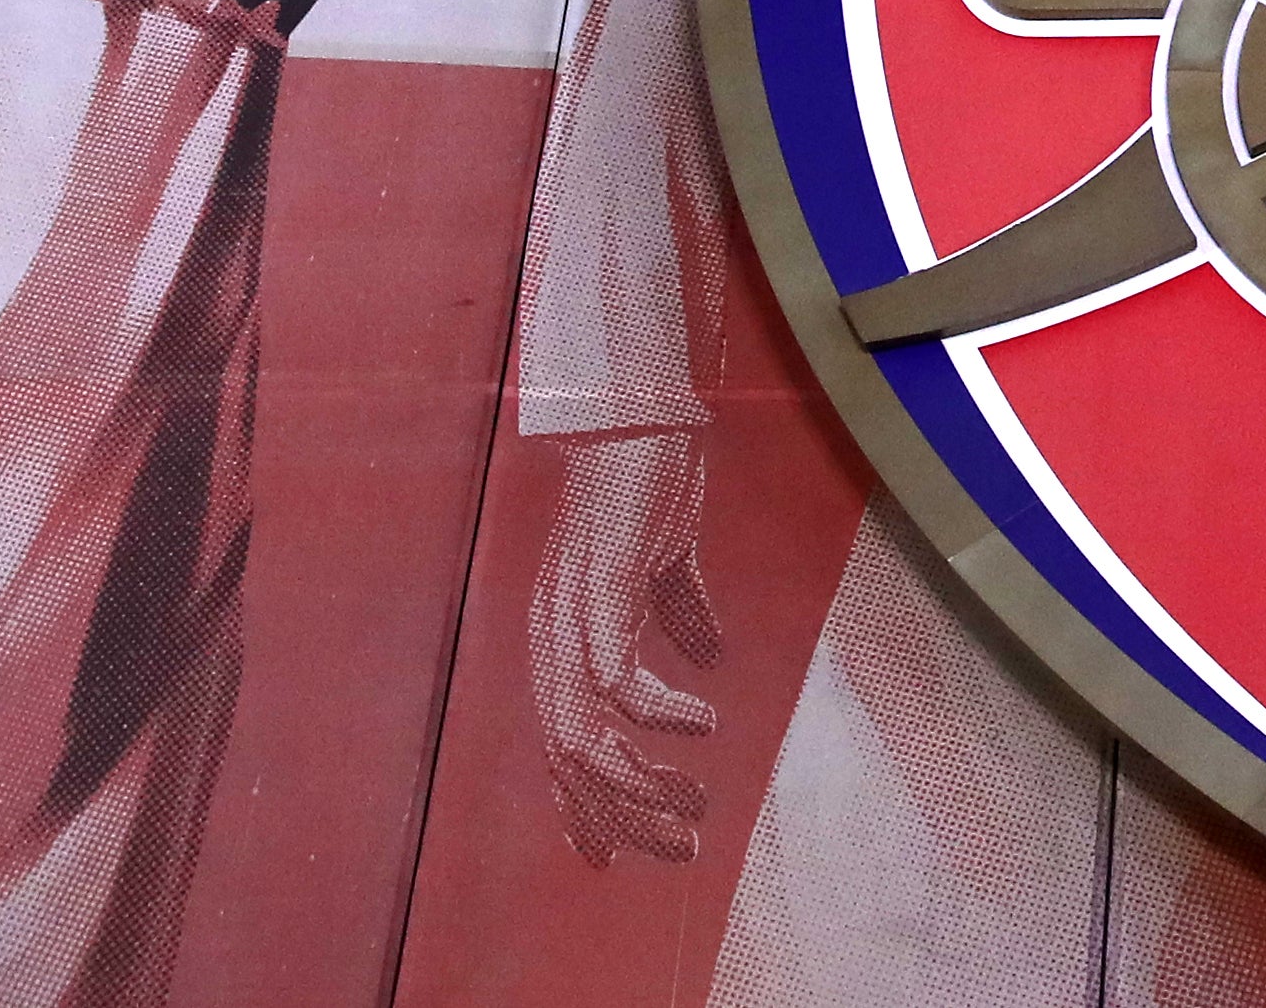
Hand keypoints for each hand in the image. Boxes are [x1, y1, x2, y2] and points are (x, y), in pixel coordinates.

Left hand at [530, 428, 724, 866]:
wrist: (642, 409)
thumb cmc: (648, 480)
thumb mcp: (667, 564)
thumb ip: (680, 615)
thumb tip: (712, 661)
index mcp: (565, 638)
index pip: (562, 747)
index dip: (586, 809)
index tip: (623, 857)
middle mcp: (553, 637)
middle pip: (570, 761)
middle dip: (625, 816)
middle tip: (684, 845)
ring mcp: (568, 614)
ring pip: (581, 735)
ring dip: (639, 782)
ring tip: (696, 800)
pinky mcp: (597, 585)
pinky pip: (613, 676)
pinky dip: (657, 713)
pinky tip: (703, 722)